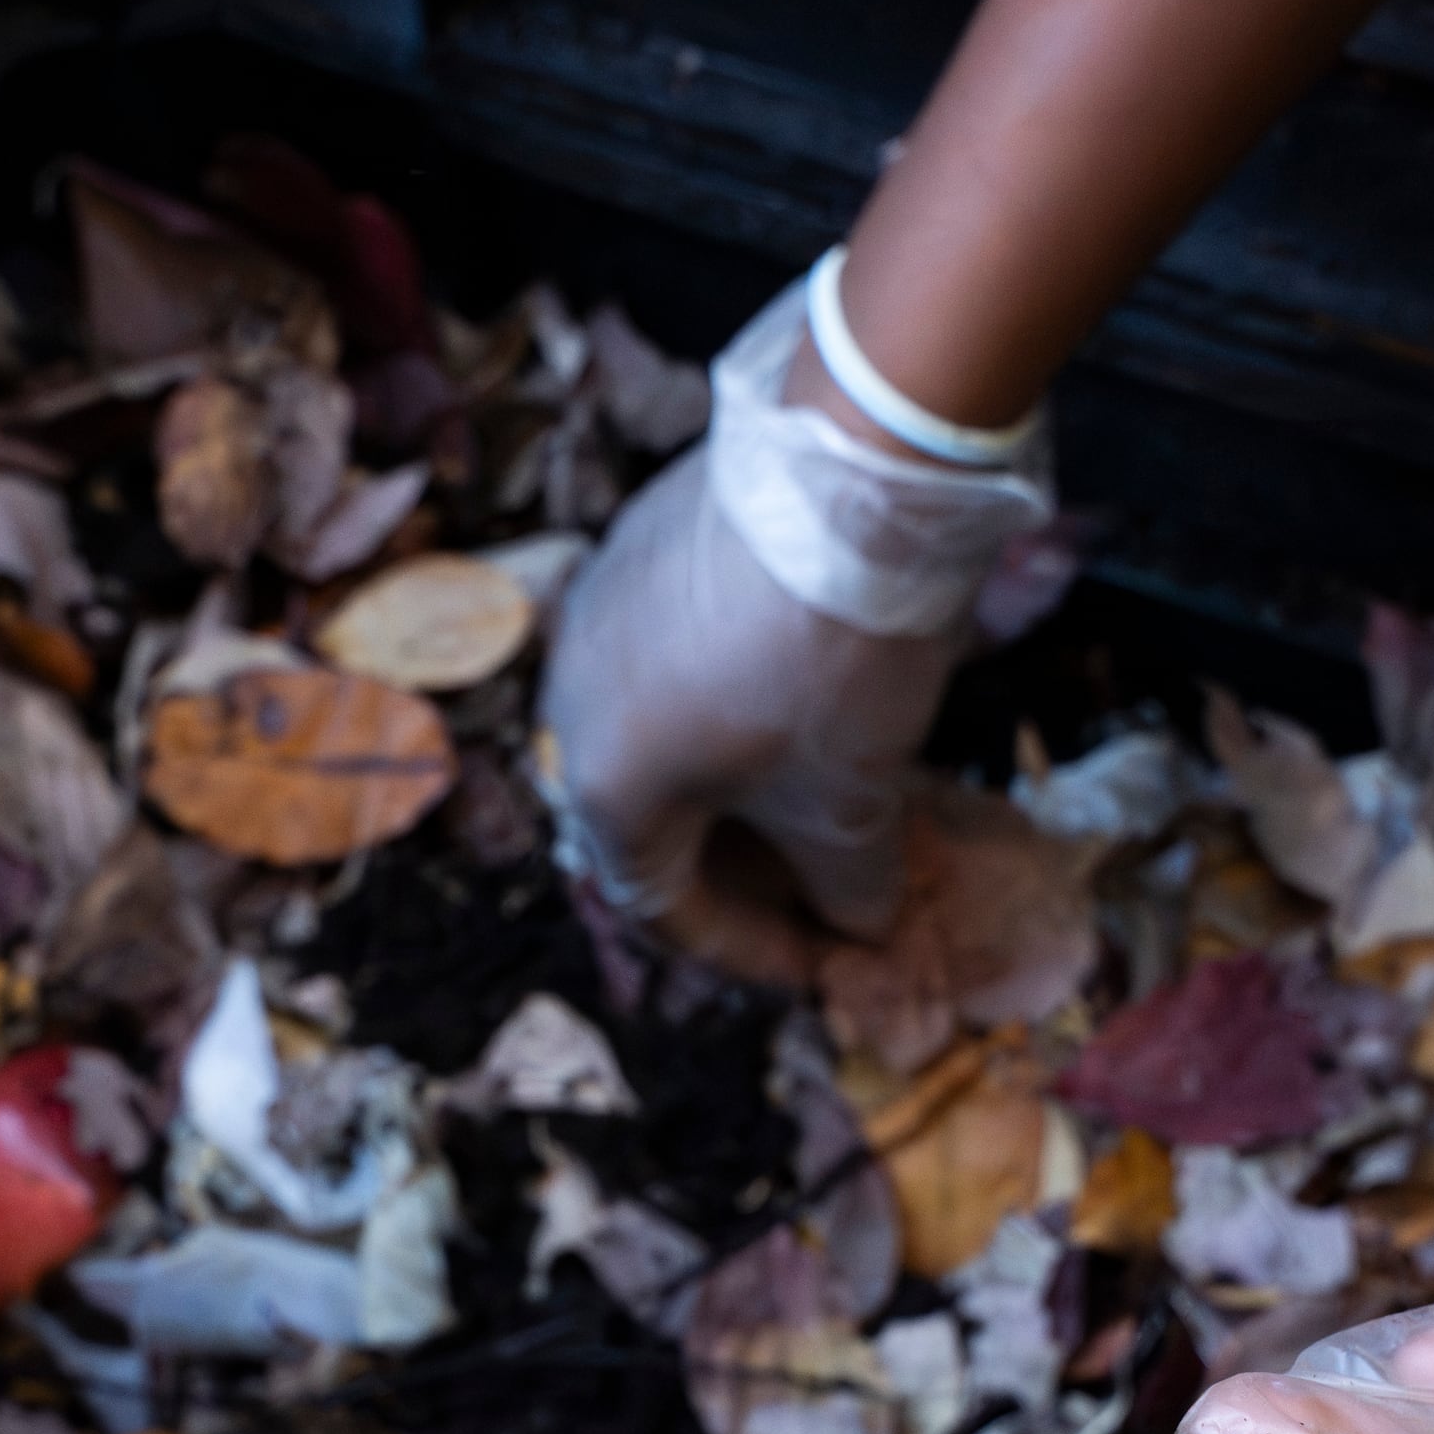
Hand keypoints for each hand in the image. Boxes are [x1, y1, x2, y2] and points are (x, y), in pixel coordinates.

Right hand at [537, 276, 1048, 982]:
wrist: (848, 470)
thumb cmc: (834, 659)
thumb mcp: (855, 796)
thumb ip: (850, 882)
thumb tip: (861, 920)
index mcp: (607, 788)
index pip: (669, 910)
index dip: (757, 953)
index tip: (832, 963)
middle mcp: (573, 705)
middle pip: (653, 825)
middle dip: (745, 870)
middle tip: (825, 890)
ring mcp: (595, 616)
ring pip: (660, 736)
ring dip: (735, 785)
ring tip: (817, 798)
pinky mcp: (636, 547)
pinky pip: (670, 659)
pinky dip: (727, 704)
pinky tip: (796, 697)